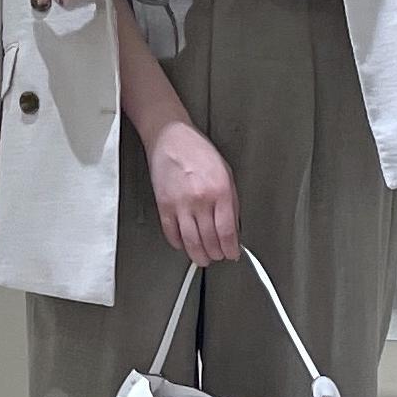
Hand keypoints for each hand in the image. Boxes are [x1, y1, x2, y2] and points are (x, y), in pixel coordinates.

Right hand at [145, 119, 240, 266]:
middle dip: (216, 254)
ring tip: (203, 258)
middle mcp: (200, 200)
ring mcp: (180, 204)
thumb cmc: (198, 152)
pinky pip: (171, 233)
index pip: (227, 231)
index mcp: (220, 191)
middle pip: (209, 240)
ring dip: (199, 255)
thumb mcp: (226, 173)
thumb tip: (233, 226)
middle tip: (219, 256)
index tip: (232, 253)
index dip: (231, 248)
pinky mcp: (163, 206)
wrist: (170, 138)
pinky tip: (185, 245)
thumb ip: (231, 201)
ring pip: (191, 242)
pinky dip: (179, 244)